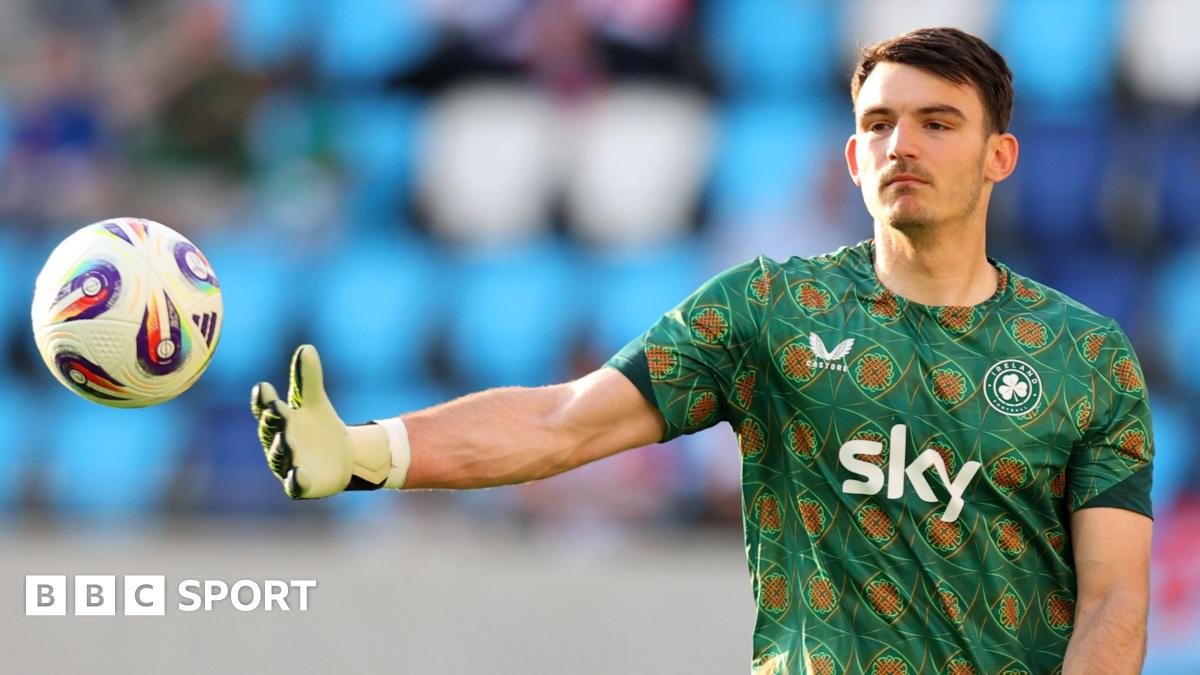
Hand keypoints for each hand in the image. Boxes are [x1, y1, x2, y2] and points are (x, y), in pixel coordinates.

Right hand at [251, 345, 392, 498]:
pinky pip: (294, 485)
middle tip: (275, 410)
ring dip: (279, 448)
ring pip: (278, 457)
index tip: (264, 387)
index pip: (264, 408)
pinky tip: (299, 474)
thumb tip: (306, 347)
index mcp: (277, 420)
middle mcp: (276, 442)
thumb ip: (308, 377)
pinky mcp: (302, 484)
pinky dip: (295, 480)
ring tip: (285, 438)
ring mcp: (287, 464)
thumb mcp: (314, 400)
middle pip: (268, 432)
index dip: (262, 400)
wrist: (341, 455)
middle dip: (271, 422)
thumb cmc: (318, 425)